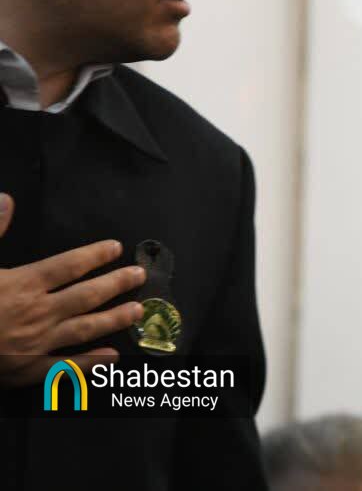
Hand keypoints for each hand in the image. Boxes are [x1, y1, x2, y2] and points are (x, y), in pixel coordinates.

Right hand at [0, 193, 146, 386]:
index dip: (95, 255)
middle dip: (116, 283)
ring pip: (85, 328)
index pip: (68, 265)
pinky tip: (113, 357)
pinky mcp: (26, 371)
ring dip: (114, 319)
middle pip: (87, 295)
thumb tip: (7, 200)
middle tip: (139, 276)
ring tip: (137, 310)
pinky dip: (91, 363)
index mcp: (21, 284)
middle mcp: (35, 313)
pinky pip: (66, 368)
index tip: (116, 248)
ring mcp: (34, 344)